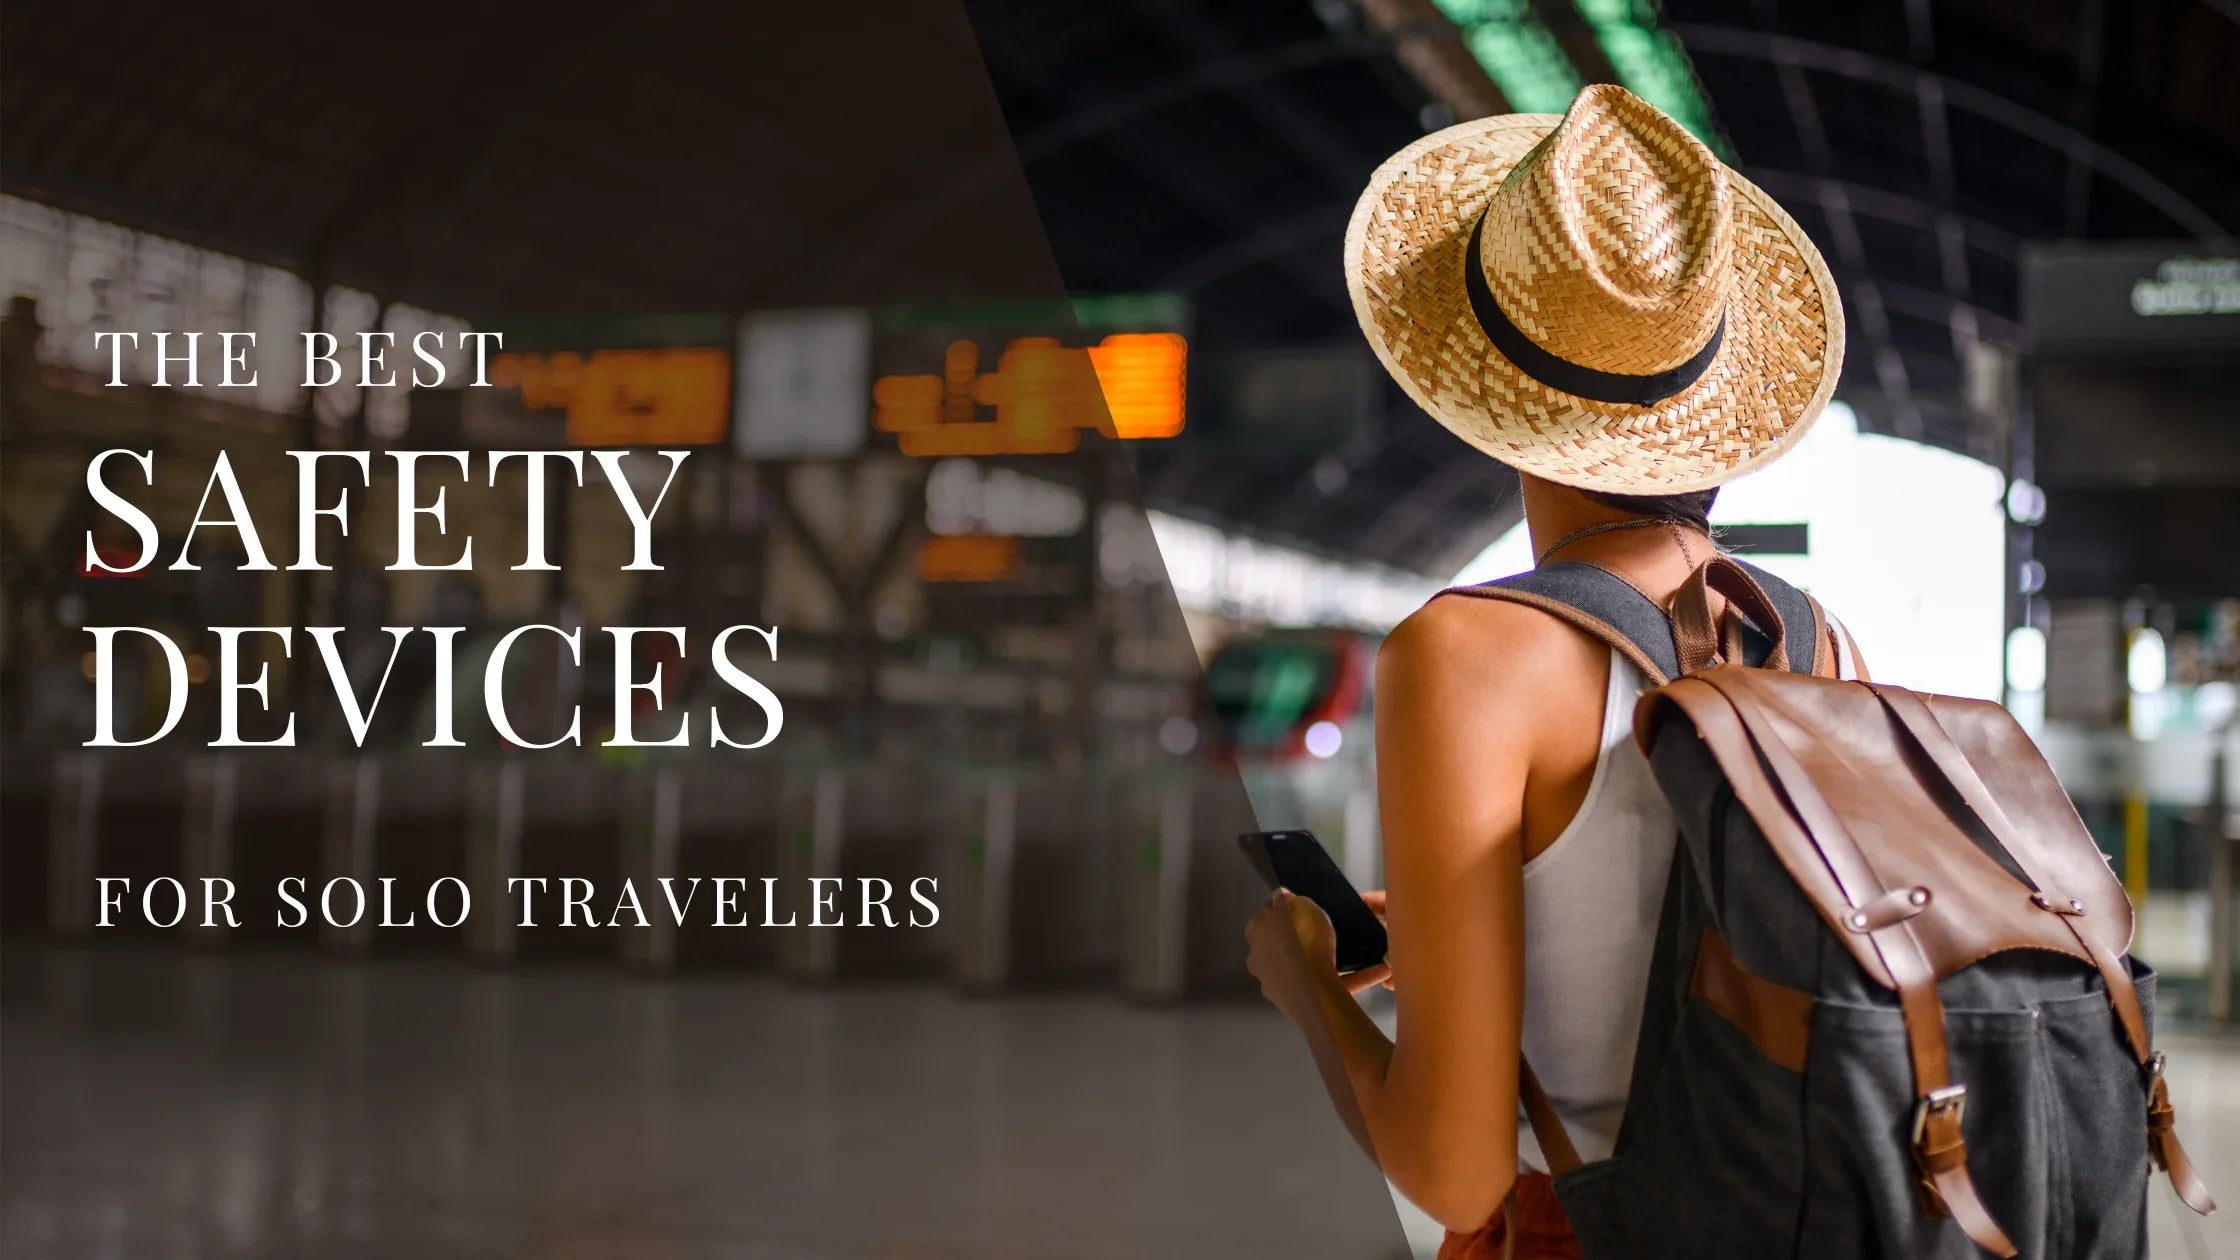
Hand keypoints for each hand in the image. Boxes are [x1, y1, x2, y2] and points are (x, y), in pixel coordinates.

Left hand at [1246, 892, 1391, 1029]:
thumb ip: (1290, 899)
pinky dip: (1354, 979)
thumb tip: (1282, 896)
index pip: (1270, 915)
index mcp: (1257, 932)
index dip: (1290, 909)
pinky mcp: (1301, 1004)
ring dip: (1333, 962)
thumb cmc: (1303, 944)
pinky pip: (1330, 987)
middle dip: (1309, 940)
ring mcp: (1278, 985)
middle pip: (1288, 944)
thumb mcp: (1301, 905)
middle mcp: (1261, 960)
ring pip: (1310, 969)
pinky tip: (1377, 971)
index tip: (1308, 909)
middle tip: (1333, 931)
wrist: (1312, 991)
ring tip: (1362, 953)